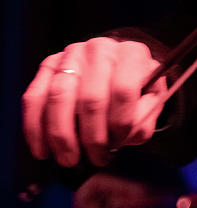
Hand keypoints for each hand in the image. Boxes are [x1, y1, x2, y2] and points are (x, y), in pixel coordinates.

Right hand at [22, 38, 165, 168]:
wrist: (116, 67)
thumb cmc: (134, 87)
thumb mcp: (151, 99)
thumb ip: (144, 118)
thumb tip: (126, 134)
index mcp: (132, 54)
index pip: (123, 90)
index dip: (120, 123)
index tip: (117, 143)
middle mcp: (102, 49)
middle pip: (90, 98)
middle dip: (91, 137)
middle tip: (94, 157)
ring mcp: (73, 54)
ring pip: (59, 97)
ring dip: (61, 136)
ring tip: (69, 158)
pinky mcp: (49, 64)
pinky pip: (34, 97)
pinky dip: (35, 128)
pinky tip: (44, 148)